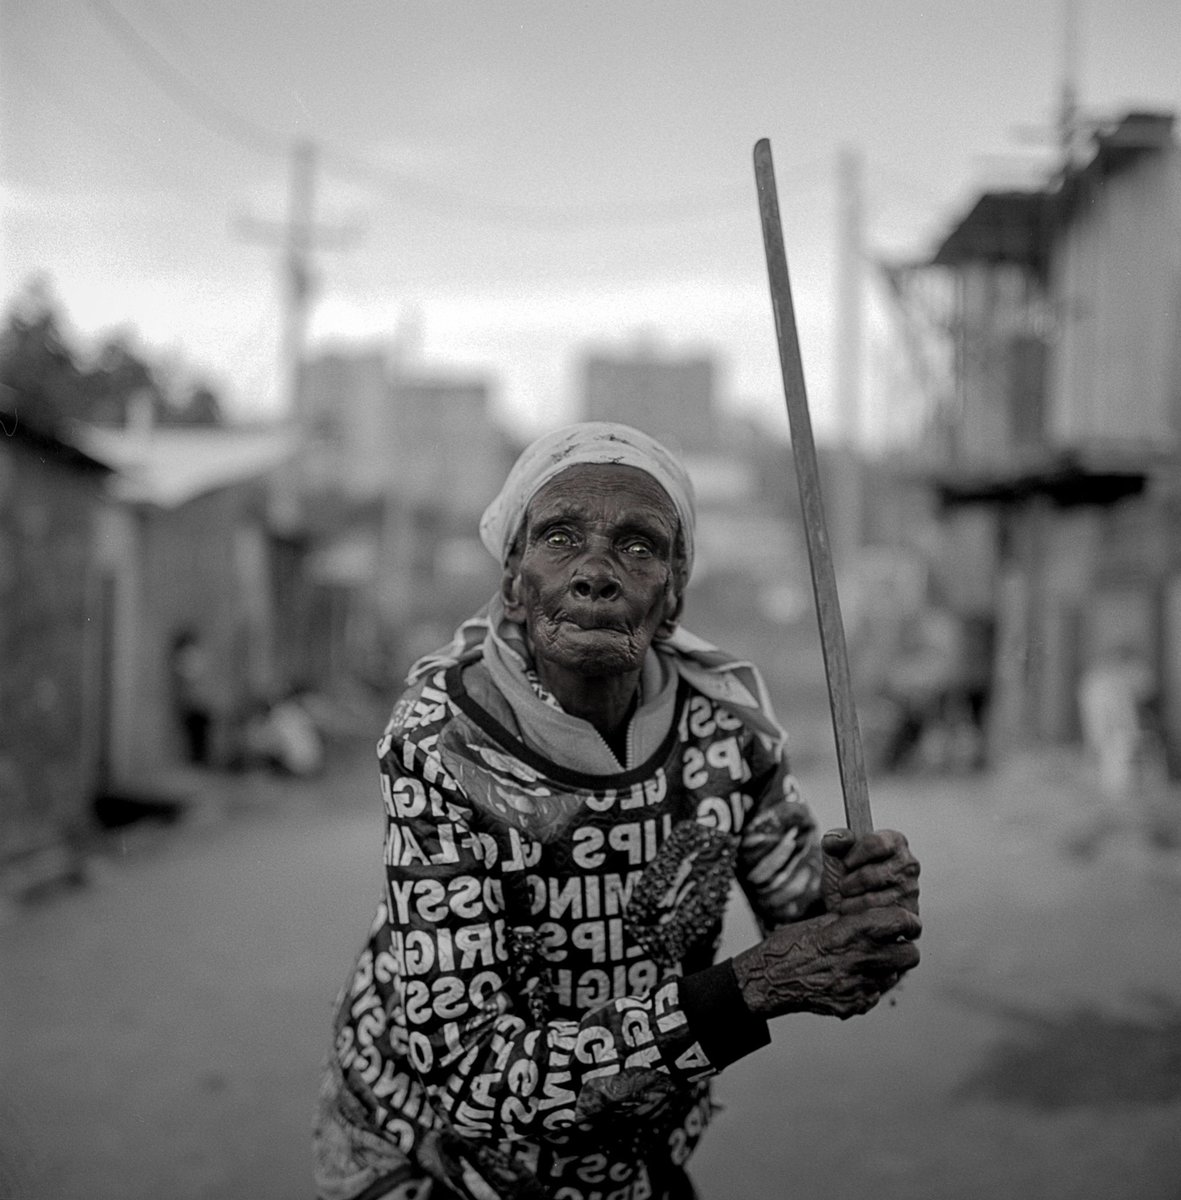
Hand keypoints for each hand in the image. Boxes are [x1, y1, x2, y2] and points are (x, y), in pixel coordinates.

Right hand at [732, 905, 920, 1020]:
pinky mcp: (854, 1005)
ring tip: (864, 961)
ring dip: (886, 968)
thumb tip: (878, 917)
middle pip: (911, 956)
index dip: (909, 922)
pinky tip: (849, 978)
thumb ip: (853, 922)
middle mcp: (862, 959)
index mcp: (853, 932)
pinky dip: (868, 986)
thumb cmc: (791, 945)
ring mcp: (860, 986)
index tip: (908, 923)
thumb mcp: (822, 922)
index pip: (901, 923)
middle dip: (906, 948)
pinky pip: (875, 994)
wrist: (770, 980)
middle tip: (894, 944)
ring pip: (894, 976)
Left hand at [821, 828, 919, 916]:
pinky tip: (858, 914)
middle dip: (849, 883)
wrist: (847, 909)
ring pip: (873, 900)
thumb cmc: (847, 878)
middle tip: (844, 886)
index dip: (854, 855)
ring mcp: (911, 891)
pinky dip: (861, 919)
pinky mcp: (909, 916)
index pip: (876, 842)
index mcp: (895, 842)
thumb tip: (838, 838)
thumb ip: (834, 842)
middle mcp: (909, 864)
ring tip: (849, 900)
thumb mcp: (836, 856)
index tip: (845, 863)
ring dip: (851, 903)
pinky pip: (879, 920)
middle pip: (872, 874)